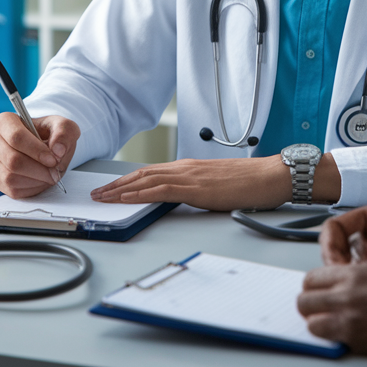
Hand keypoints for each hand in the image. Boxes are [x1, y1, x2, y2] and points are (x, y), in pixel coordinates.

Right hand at [0, 113, 79, 198]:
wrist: (45, 149)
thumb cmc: (50, 134)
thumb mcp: (63, 127)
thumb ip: (64, 132)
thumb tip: (58, 150)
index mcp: (4, 121)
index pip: (15, 137)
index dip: (36, 151)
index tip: (53, 159)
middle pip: (12, 160)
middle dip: (38, 169)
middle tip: (54, 171)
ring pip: (11, 178)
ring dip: (36, 180)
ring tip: (49, 175)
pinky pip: (12, 190)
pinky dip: (31, 188)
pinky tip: (40, 179)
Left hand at [89, 156, 291, 209]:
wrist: (269, 176)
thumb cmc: (249, 182)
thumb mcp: (215, 184)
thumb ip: (196, 189)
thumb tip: (183, 198)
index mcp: (188, 168)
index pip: (150, 173)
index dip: (127, 180)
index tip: (110, 188)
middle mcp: (184, 168)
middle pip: (141, 175)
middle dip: (116, 185)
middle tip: (97, 193)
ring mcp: (188, 176)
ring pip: (145, 181)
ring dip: (120, 190)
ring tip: (102, 197)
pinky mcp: (195, 188)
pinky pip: (161, 190)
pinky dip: (140, 194)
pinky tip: (127, 198)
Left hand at [297, 263, 366, 363]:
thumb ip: (362, 276)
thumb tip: (347, 282)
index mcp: (357, 273)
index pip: (313, 277)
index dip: (315, 286)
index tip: (321, 291)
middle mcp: (350, 295)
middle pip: (304, 301)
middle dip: (310, 305)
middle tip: (321, 310)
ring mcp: (354, 321)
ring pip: (312, 324)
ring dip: (319, 325)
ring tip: (333, 325)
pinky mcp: (363, 343)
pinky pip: (332, 341)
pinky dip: (335, 340)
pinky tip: (349, 336)